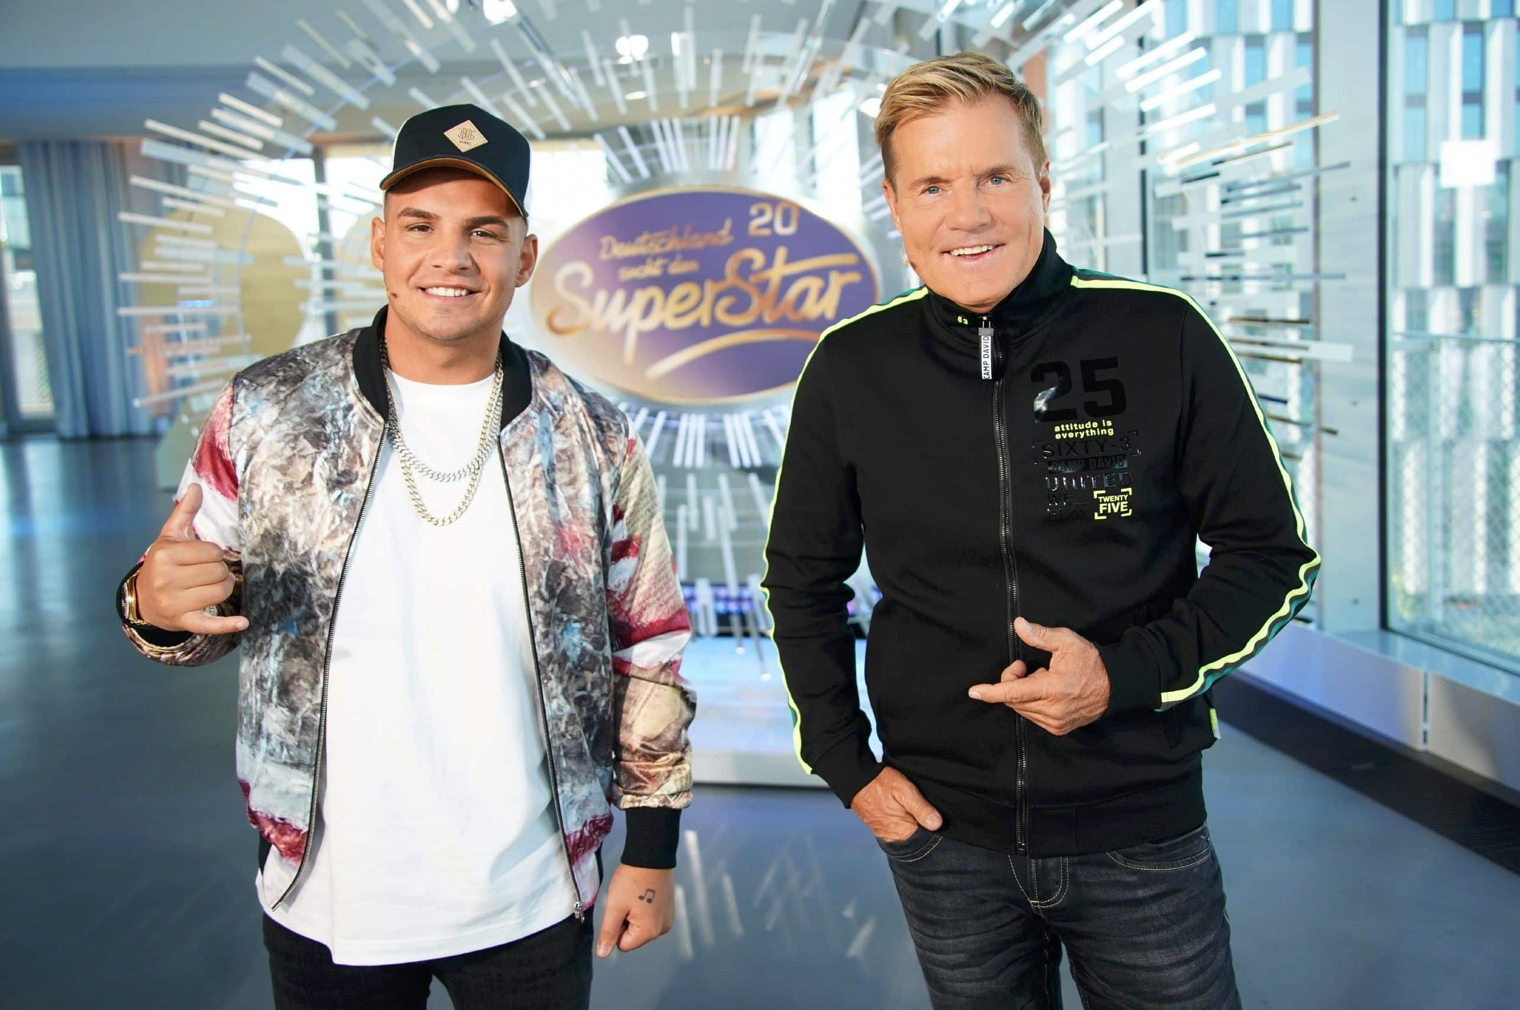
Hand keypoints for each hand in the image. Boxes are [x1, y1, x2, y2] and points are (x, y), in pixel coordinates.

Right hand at [136, 484, 246, 634]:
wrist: (143, 599)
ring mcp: (173, 602)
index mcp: (165, 555)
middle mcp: (166, 579)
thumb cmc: (163, 563)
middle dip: (220, 571)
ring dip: (224, 588)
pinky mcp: (182, 621)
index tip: (202, 558)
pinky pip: (209, 624)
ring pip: (220, 592)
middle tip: (207, 572)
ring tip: (211, 585)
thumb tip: (196, 486)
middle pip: (218, 572)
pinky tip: (243, 622)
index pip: (212, 552)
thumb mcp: (170, 537)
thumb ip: (184, 512)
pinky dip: (227, 625)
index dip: (214, 554)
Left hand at [596, 864, 673, 957]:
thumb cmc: (631, 880)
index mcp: (649, 932)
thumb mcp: (615, 906)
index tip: (620, 908)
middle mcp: (662, 929)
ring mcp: (667, 918)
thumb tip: (603, 954)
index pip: (622, 944)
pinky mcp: (669, 908)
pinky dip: (644, 907)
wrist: (651, 855)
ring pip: (641, 926)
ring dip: (634, 914)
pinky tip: (644, 892)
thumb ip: (608, 932)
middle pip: (633, 936)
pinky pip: (650, 916)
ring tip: (635, 895)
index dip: (616, 927)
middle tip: (627, 900)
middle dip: (626, 921)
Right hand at [849, 766, 941, 842]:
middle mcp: (893, 837)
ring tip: (915, 808)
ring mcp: (885, 833)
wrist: (855, 779)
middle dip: (925, 827)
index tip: (937, 817)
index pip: (927, 840)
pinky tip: (905, 811)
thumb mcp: (905, 790)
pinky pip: (897, 829)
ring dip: (914, 824)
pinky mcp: (880, 828)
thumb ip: (921, 808)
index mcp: (902, 832)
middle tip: (926, 809)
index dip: (934, 829)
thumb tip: (937, 825)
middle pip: (917, 838)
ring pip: (907, 834)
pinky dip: (904, 822)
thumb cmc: (880, 783)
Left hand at [967, 617, 1109, 735]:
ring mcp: (1055, 722)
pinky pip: (1032, 716)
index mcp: (1052, 688)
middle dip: (1011, 681)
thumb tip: (1019, 624)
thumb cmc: (1090, 662)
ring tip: (1041, 678)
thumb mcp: (1067, 641)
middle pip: (1013, 699)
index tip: (974, 691)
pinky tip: (1047, 692)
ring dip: (1021, 693)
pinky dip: (1031, 703)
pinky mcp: (1059, 728)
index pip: (1012, 692)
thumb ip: (1040, 635)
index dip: (991, 691)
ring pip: (1021, 708)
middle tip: (1024, 666)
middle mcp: (1052, 710)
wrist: (1115, 686)